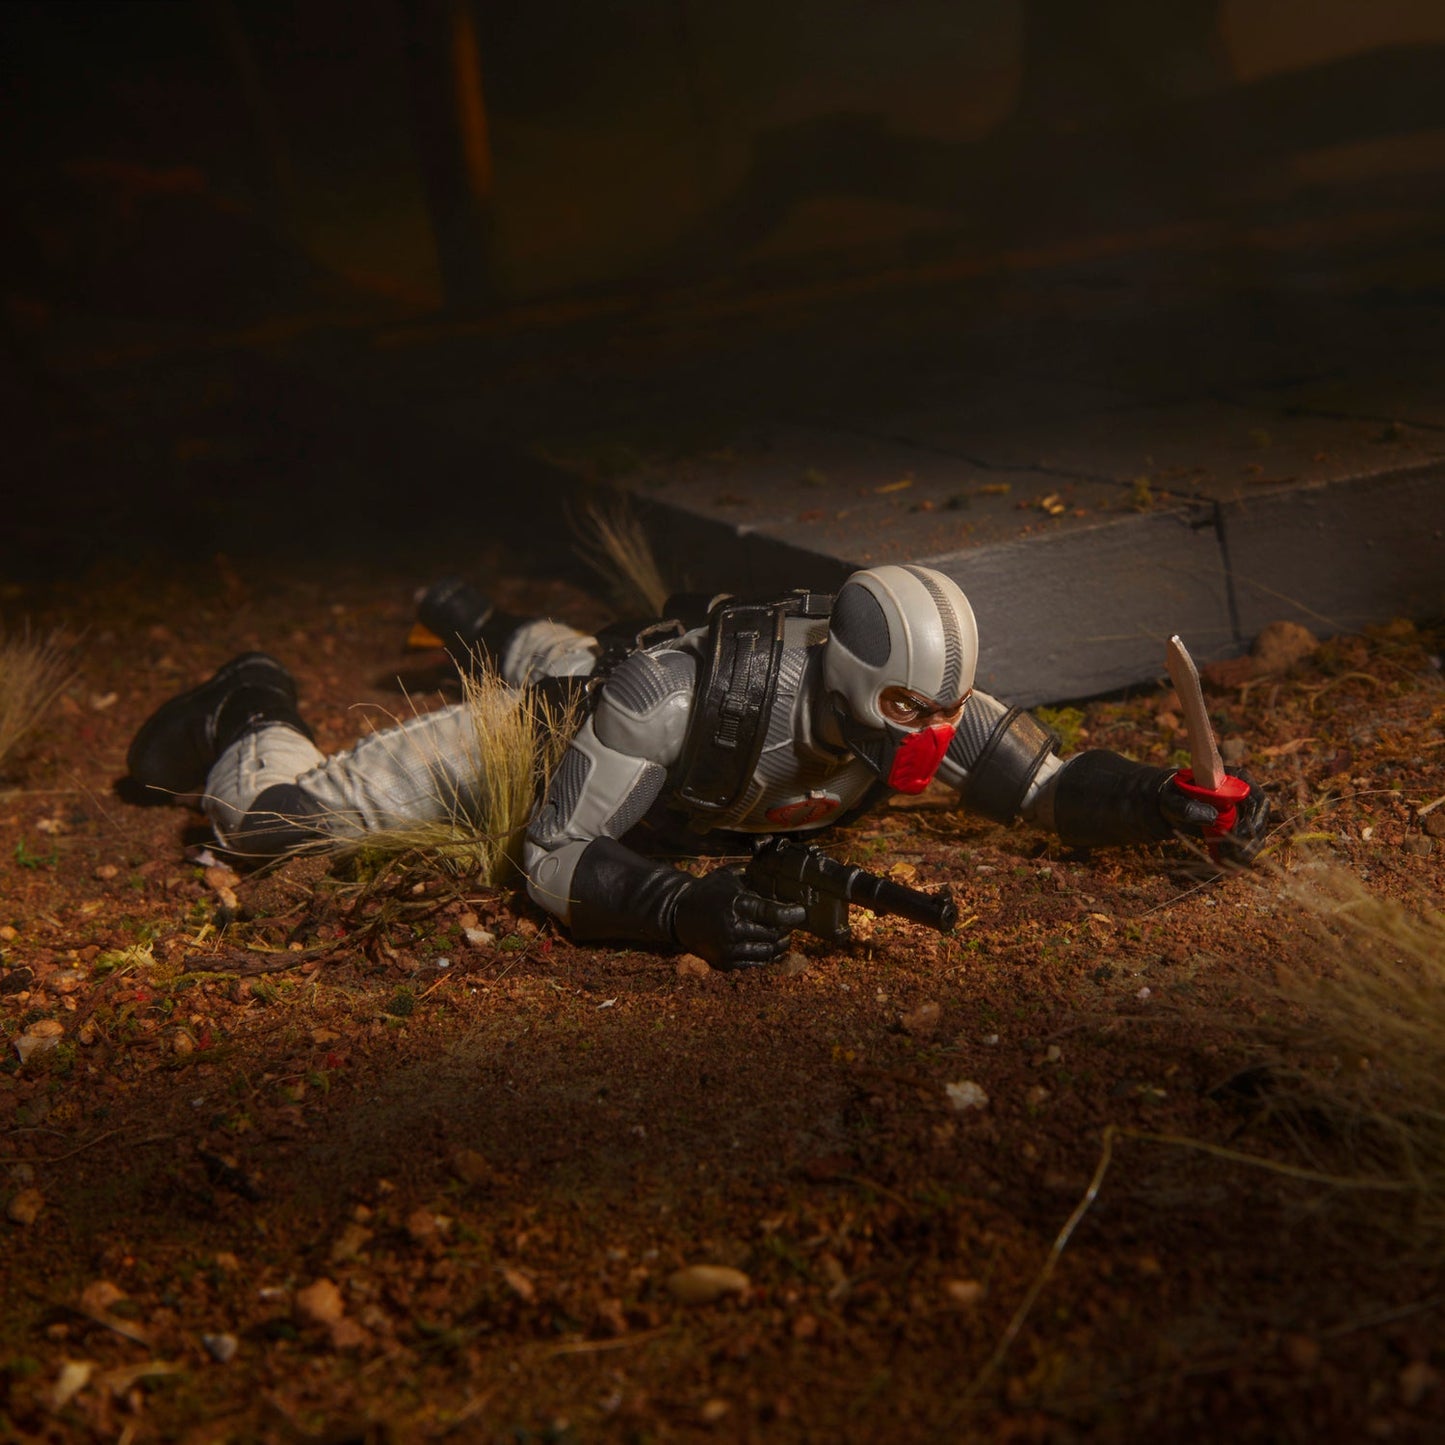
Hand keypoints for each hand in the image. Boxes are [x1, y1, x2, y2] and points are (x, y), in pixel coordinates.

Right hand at [673, 868, 806, 970]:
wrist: (680, 915)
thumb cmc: (709, 891)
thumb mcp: (729, 875)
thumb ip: (754, 873)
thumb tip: (781, 869)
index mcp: (735, 904)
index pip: (771, 913)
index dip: (791, 914)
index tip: (802, 912)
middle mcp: (732, 928)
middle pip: (773, 934)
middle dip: (787, 928)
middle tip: (792, 922)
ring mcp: (728, 948)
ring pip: (767, 951)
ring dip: (780, 944)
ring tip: (783, 934)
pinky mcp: (725, 962)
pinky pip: (756, 963)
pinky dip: (767, 956)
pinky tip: (769, 945)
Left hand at [1160, 768, 1270, 862]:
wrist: (1172, 806)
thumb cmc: (1173, 798)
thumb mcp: (1174, 802)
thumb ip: (1189, 807)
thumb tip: (1213, 817)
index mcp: (1235, 779)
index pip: (1257, 799)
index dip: (1253, 819)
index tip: (1238, 834)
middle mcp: (1245, 793)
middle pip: (1260, 818)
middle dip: (1249, 839)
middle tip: (1232, 855)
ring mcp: (1245, 810)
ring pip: (1257, 833)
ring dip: (1245, 851)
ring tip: (1226, 862)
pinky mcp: (1241, 824)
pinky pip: (1249, 842)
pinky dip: (1240, 854)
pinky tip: (1226, 863)